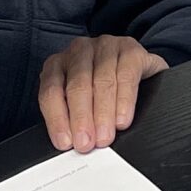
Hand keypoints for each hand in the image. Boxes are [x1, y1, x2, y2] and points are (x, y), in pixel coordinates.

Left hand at [38, 34, 167, 153]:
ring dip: (103, 113)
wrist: (138, 69)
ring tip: (104, 137)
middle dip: (81, 118)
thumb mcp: (81, 103)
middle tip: (86, 143)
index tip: (65, 142)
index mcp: (58, 64)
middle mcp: (79, 51)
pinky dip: (124, 101)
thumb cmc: (102, 90)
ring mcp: (105, 46)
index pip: (51, 91)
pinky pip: (126, 76)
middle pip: (77, 85)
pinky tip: (123, 119)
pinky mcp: (131, 49)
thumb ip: (71, 119)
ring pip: (102, 81)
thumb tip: (70, 144)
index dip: (57, 118)